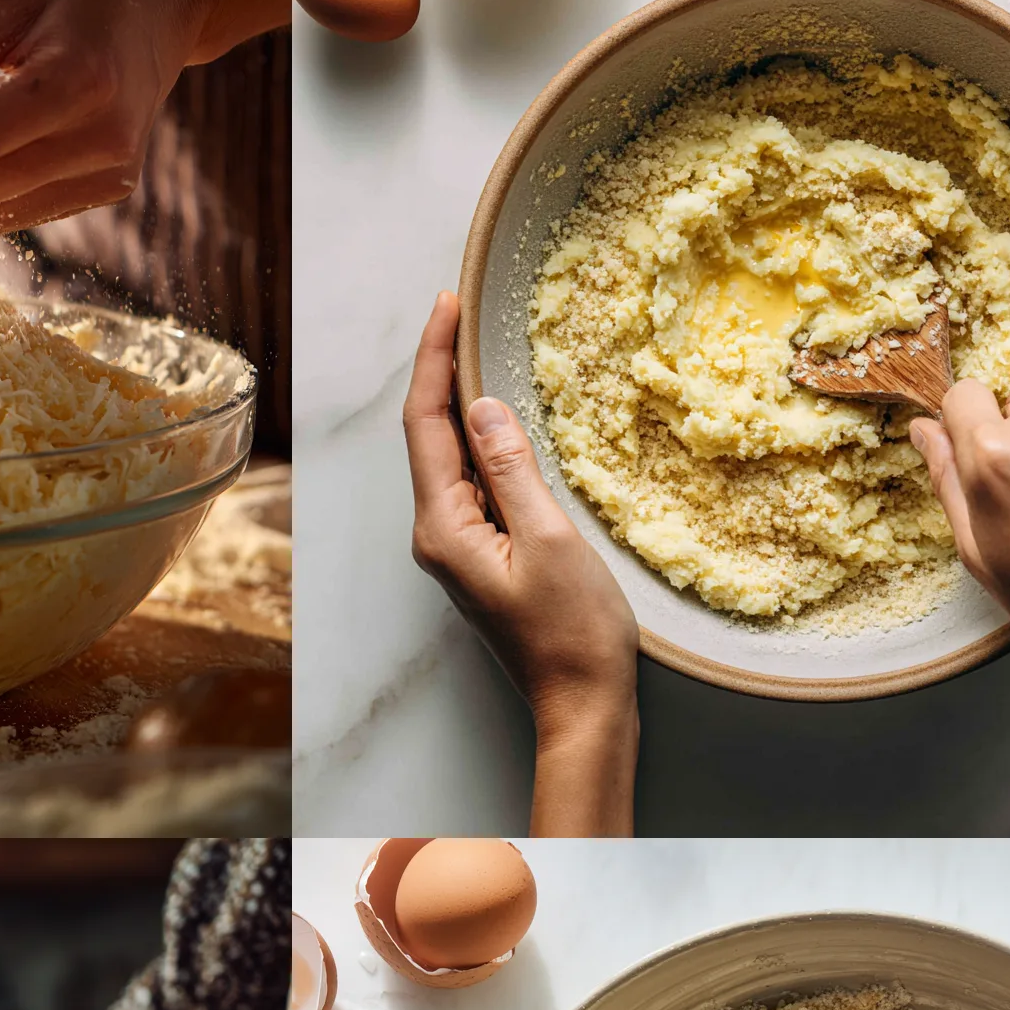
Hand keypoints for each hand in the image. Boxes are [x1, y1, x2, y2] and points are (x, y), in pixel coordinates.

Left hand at [404, 292, 639, 835]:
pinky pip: (474, 486)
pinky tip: (504, 422)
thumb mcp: (549, 539)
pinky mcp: (483, 559)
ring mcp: (458, 550)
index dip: (435, 359)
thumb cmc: (573, 634)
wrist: (583, 706)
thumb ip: (511, 469)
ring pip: (450, 461)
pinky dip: (484, 445)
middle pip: (429, 437)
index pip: (426, 425)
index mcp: (443, 529)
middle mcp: (438, 537)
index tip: (446, 304)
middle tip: (458, 311)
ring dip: (462, 406)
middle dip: (442, 372)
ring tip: (478, 348)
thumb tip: (482, 408)